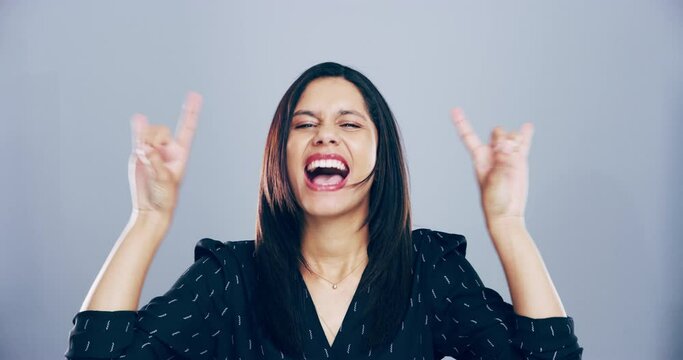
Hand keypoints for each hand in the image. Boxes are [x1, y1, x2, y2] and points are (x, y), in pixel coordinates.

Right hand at [128, 92, 201, 215]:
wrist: (150, 206)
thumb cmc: (165, 196)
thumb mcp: (165, 179)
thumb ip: (156, 161)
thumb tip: (145, 148)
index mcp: (181, 153)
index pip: (187, 128)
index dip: (191, 112)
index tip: (195, 95)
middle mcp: (168, 148)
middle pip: (161, 130)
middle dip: (153, 137)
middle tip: (149, 153)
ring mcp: (153, 150)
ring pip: (147, 133)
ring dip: (143, 141)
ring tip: (143, 158)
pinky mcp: (139, 154)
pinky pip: (138, 137)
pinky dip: (138, 129)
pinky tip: (138, 118)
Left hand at [450, 108, 533, 226]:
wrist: (507, 212)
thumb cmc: (494, 202)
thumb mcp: (494, 182)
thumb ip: (501, 163)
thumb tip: (508, 147)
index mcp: (480, 158)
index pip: (468, 136)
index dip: (462, 123)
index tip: (455, 110)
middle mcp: (493, 154)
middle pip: (497, 132)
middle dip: (502, 137)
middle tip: (506, 150)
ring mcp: (507, 157)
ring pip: (511, 136)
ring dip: (516, 139)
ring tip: (515, 153)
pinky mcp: (519, 161)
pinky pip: (523, 144)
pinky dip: (526, 135)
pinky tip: (528, 127)